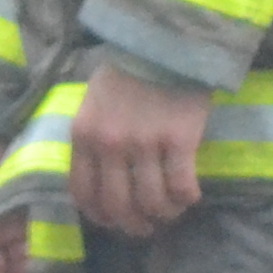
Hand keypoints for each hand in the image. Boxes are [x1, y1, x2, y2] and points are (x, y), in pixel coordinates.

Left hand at [70, 63, 214, 238]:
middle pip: (117, 205)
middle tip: (145, 227)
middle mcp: (109, 144)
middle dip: (132, 225)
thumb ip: (92, 141)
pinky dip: (186, 199)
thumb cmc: (127, 76)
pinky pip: (181, 188)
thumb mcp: (92, 106)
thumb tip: (98, 183)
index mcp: (83, 135)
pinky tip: (190, 195)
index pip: (83, 192)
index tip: (113, 221)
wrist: (161, 46)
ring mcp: (144, 143)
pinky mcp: (178, 141)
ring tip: (170, 210)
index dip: (99, 216)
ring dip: (163, 215)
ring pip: (151, 202)